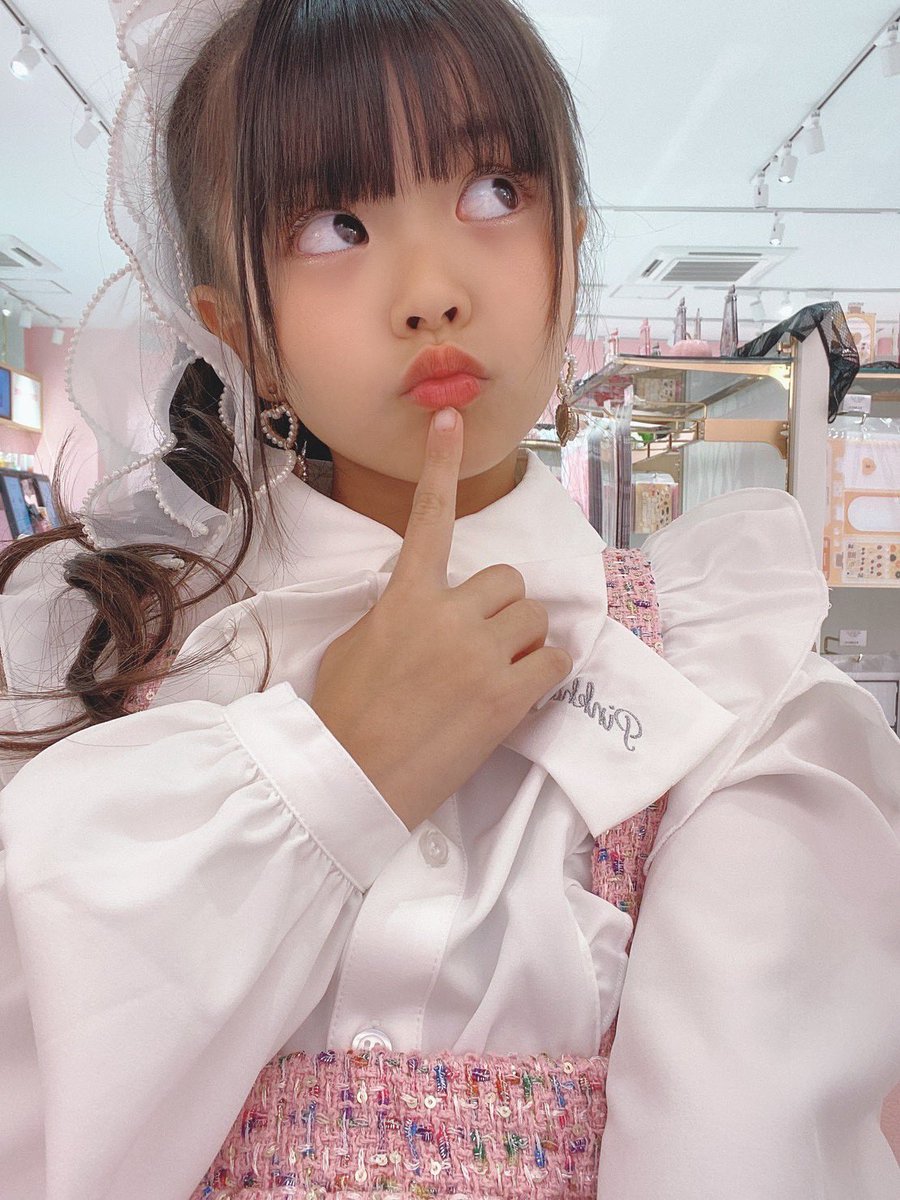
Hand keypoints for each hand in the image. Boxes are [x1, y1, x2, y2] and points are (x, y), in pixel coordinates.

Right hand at [310, 407, 572, 829]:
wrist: (350, 777)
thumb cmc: (342, 714)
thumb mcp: (358, 644)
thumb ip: (398, 611)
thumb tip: (425, 606)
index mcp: (405, 597)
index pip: (430, 519)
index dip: (440, 465)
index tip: (451, 417)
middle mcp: (448, 614)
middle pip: (508, 582)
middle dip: (502, 611)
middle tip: (481, 646)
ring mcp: (482, 654)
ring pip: (535, 619)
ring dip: (524, 642)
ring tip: (494, 675)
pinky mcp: (508, 696)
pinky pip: (557, 662)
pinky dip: (546, 675)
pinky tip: (519, 695)